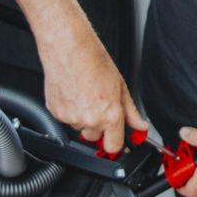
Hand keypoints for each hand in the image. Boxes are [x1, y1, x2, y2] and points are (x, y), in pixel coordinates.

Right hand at [40, 30, 148, 155]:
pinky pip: (65, 119)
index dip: (115, 142)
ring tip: (85, 95)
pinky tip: (74, 93)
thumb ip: (131, 112)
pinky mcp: (56, 112)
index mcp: (110, 116)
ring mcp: (71, 118)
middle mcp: (90, 120)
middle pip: (95, 137)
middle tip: (99, 105)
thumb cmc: (94, 62)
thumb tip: (141, 126)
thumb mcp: (121, 87)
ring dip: (83, 117)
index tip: (115, 137)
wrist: (70, 50)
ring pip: (80, 127)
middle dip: (99, 126)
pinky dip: (70, 110)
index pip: (114, 146)